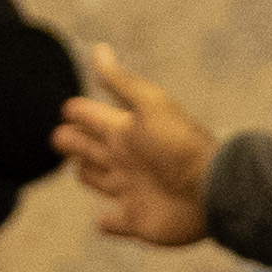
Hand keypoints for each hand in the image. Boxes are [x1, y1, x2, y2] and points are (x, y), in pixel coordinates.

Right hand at [64, 57, 217, 243]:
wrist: (211, 189)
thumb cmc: (179, 144)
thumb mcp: (150, 106)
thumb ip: (121, 82)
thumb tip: (99, 49)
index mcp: (125, 131)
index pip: (91, 117)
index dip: (78, 112)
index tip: (67, 108)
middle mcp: (125, 159)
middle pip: (88, 148)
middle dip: (71, 141)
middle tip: (60, 137)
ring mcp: (131, 190)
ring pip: (97, 180)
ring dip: (87, 174)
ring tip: (81, 167)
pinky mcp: (137, 221)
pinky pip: (114, 222)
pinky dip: (106, 222)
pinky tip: (102, 219)